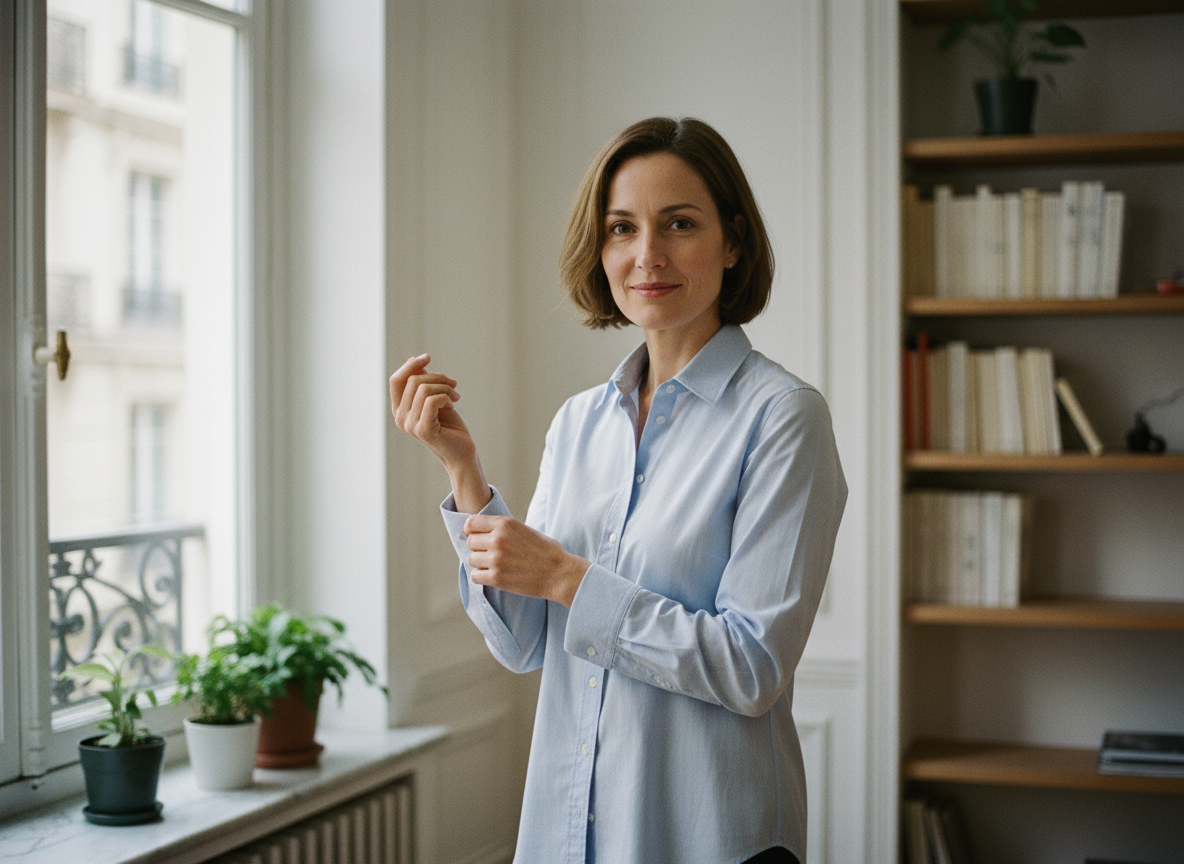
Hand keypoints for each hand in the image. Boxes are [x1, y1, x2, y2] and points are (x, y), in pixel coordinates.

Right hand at [390, 354, 489, 511]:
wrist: (462, 453)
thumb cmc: (450, 427)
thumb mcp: (435, 399)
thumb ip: (423, 383)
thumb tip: (415, 361)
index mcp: (400, 410)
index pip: (396, 380)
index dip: (410, 365)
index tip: (428, 356)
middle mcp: (400, 418)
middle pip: (413, 380)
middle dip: (437, 377)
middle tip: (454, 385)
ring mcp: (410, 425)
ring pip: (423, 388)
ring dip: (445, 387)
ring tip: (456, 395)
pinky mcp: (423, 430)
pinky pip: (432, 400)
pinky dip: (446, 397)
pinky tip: (453, 404)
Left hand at [464, 515, 589, 607]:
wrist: (560, 574)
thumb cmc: (546, 552)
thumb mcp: (525, 530)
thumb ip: (503, 529)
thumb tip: (482, 532)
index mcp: (505, 524)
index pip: (470, 523)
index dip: (472, 531)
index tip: (479, 538)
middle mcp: (498, 539)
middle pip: (470, 542)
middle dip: (478, 549)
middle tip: (492, 555)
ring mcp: (496, 559)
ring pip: (471, 559)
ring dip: (481, 564)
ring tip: (496, 566)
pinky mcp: (496, 578)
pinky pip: (475, 576)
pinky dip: (482, 577)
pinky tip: (495, 576)